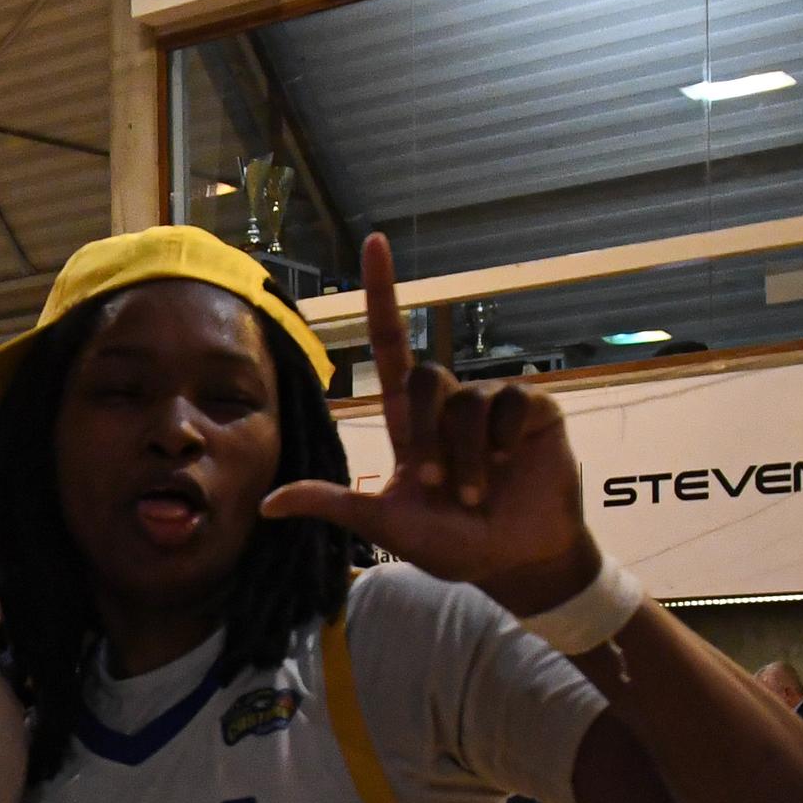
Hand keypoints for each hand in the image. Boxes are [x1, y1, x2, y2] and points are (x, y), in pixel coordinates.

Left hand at [262, 233, 602, 615]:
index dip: (383, 293)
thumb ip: (335, 505)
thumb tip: (267, 503)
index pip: (392, 344)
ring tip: (476, 494)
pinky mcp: (534, 410)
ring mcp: (494, 404)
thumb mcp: (386, 526)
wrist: (516, 561)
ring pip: (466, 400)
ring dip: (466, 456)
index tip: (374, 242)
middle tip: (437, 485)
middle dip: (425, 437)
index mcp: (412, 421)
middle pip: (424, 376)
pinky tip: (509, 464)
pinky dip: (503, 441)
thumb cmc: (454, 544)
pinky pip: (510, 402)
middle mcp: (451, 404)